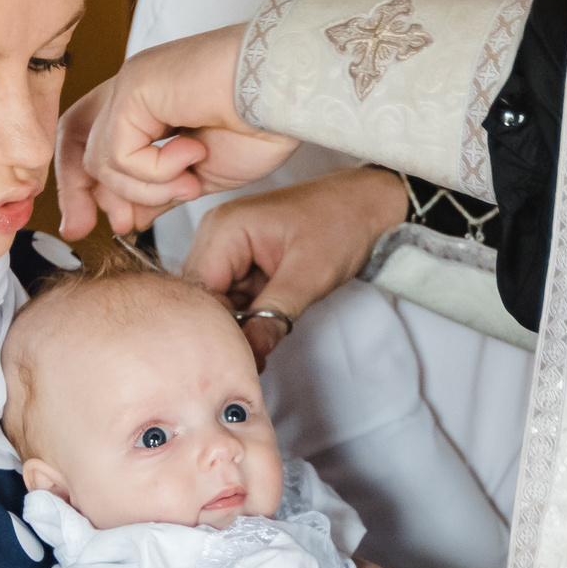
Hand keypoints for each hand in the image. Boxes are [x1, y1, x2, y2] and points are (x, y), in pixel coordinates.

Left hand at [56, 25, 299, 238]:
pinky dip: (156, 170)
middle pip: (75, 145)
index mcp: (146, 106)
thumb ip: (158, 192)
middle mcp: (132, 91)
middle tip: (100, 227)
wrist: (284, 95)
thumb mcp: (197, 176)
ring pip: (103, 162)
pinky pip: (119, 152)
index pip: (89, 144)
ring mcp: (130, 85)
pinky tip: (193, 153)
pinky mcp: (134, 86)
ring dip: (149, 187)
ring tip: (190, 178)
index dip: (82, 187)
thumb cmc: (259, 125)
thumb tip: (125, 219)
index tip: (87, 225)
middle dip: (81, 193)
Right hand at [182, 166, 407, 367]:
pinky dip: (250, 318)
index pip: (201, 293)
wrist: (365, 207)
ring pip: (219, 303)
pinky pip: (234, 299)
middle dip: (230, 330)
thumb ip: (275, 314)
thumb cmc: (340, 226)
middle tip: (257, 360)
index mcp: (224, 229)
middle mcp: (216, 236)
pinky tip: (268, 330)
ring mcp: (226, 248)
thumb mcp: (309, 275)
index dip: (220, 328)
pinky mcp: (241, 262)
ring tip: (266, 344)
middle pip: (204, 299)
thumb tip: (251, 354)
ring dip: (241, 326)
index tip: (245, 359)